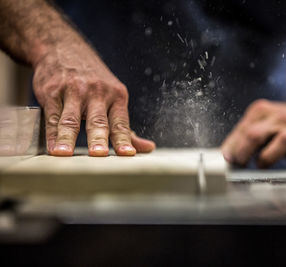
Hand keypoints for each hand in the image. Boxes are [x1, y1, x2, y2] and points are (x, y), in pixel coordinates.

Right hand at [33, 42, 154, 155]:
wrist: (63, 48)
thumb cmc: (93, 80)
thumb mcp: (114, 97)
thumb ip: (126, 127)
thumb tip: (147, 148)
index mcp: (116, 97)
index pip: (121, 123)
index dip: (124, 139)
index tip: (128, 154)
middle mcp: (97, 93)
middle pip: (98, 121)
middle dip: (99, 138)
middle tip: (99, 154)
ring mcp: (73, 92)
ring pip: (71, 119)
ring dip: (67, 137)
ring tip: (64, 154)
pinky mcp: (52, 92)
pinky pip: (53, 116)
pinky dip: (51, 133)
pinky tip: (52, 146)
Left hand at [221, 99, 285, 168]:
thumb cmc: (274, 124)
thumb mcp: (255, 123)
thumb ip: (239, 137)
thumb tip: (224, 157)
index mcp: (261, 111)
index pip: (242, 130)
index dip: (232, 148)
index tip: (227, 161)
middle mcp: (278, 118)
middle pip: (256, 134)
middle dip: (244, 152)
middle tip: (239, 164)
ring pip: (285, 139)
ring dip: (269, 156)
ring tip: (261, 164)